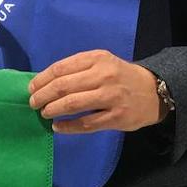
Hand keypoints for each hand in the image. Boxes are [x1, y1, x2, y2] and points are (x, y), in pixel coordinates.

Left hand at [27, 49, 164, 133]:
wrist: (154, 91)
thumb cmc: (119, 76)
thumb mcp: (101, 62)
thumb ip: (77, 69)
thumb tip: (44, 82)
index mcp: (96, 59)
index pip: (61, 68)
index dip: (42, 79)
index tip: (31, 88)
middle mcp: (104, 75)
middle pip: (64, 86)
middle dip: (43, 96)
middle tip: (33, 103)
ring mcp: (111, 97)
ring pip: (73, 104)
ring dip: (53, 110)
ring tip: (44, 113)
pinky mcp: (117, 117)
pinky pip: (87, 123)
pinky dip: (69, 126)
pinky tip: (58, 127)